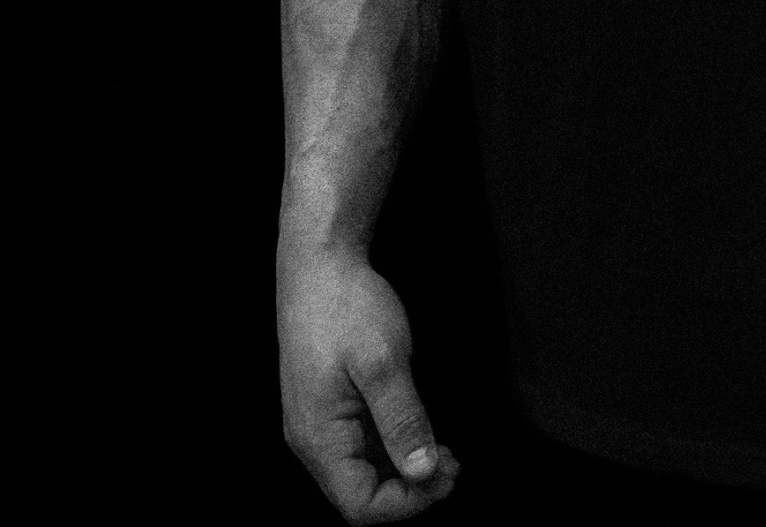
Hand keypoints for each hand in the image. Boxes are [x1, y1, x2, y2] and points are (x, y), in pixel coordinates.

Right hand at [278, 244, 462, 521]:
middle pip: (360, 493)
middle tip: (453, 466)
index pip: (361, 504)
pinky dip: (392, 445)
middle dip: (410, 489)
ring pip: (363, 469)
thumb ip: (403, 420)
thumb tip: (423, 472)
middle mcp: (312, 439)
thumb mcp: (385, 362)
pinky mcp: (329, 404)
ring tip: (444, 453)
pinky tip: (419, 430)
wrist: (319, 262)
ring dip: (403, 468)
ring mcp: (319, 421)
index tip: (446, 477)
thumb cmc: (346, 306)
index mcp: (319, 437)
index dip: (407, 502)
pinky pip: (360, 442)